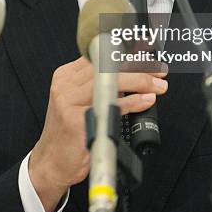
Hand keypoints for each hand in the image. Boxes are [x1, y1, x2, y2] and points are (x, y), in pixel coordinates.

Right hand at [28, 56, 167, 211]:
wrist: (52, 163)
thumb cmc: (71, 134)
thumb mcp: (84, 101)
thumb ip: (103, 86)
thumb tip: (135, 75)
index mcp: (67, 76)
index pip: (100, 54)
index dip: (125, 50)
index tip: (145, 47)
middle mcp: (65, 85)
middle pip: (106, 65)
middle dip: (138, 66)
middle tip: (158, 70)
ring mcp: (68, 101)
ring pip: (109, 81)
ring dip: (140, 81)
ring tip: (157, 85)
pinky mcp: (75, 120)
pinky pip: (109, 106)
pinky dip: (132, 102)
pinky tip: (146, 101)